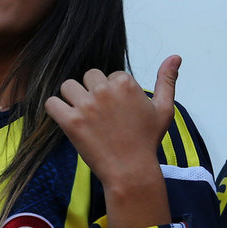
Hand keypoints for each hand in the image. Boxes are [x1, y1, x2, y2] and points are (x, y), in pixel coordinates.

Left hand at [45, 55, 180, 227]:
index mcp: (125, 84)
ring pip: (68, 86)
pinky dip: (55, 109)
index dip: (113, 91)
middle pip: (88, 76)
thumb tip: (175, 56)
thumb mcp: (164, 109)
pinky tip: (66, 118)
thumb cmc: (147, 140)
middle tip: (101, 114)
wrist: (131, 171)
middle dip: (92, 91)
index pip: (110, 74)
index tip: (118, 110)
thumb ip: (167, 80)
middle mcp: (104, 90)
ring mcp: (86, 105)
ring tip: (84, 116)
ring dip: (73, 98)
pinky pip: (51, 103)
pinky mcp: (70, 121)